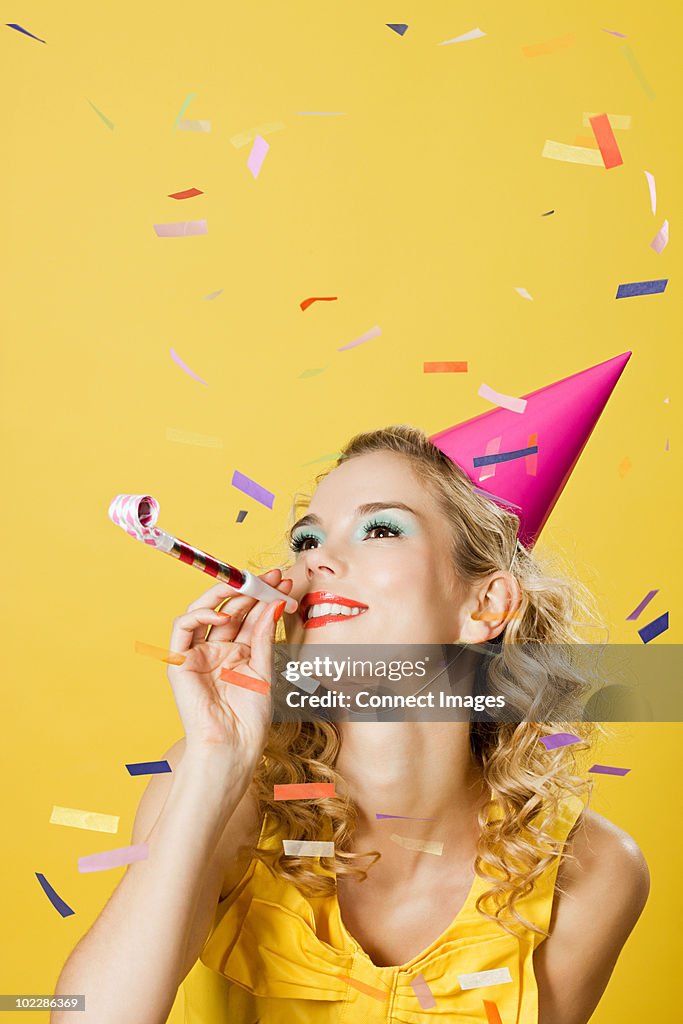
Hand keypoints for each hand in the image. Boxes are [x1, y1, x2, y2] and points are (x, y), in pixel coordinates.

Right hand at [165, 569, 294, 764]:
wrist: (233, 748)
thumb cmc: (249, 719)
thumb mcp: (263, 671)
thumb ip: (263, 637)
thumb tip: (272, 604)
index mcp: (237, 653)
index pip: (248, 615)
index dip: (263, 596)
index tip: (283, 582)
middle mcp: (217, 649)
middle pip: (229, 609)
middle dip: (250, 590)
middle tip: (271, 577)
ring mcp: (197, 654)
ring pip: (204, 611)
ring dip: (224, 595)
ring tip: (248, 586)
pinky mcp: (180, 662)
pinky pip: (183, 628)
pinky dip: (199, 615)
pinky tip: (223, 616)